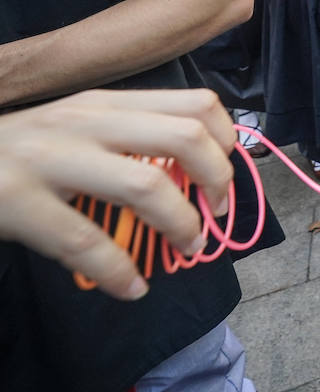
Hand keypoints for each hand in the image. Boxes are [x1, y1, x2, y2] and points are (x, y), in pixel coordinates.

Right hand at [0, 88, 236, 299]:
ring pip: (145, 184)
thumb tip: (197, 172)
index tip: (225, 178)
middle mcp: (84, 120)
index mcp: (105, 102)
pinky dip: (119, 271)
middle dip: (217, 180)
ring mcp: (49, 156)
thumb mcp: (76, 129)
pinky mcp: (17, 200)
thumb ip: (128, 138)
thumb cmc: (19, 153)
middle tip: (215, 215)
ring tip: (187, 247)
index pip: (195, 104)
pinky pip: (85, 241)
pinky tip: (132, 288)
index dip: (226, 143)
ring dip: (179, 224)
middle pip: (185, 136)